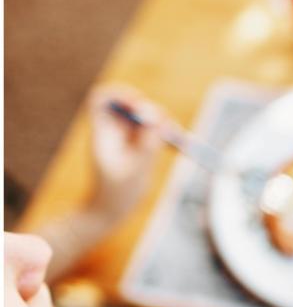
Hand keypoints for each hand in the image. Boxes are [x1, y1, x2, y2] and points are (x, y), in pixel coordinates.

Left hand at [86, 85, 162, 222]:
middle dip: (150, 111)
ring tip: (174, 137)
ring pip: (143, 117)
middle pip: (129, 105)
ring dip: (161, 122)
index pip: (103, 99)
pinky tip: (174, 143)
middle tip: (166, 126)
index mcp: (103, 133)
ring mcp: (123, 138)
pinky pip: (150, 131)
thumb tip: (157, 118)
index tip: (140, 106)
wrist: (109, 211)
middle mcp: (112, 131)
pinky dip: (162, 133)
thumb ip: (147, 143)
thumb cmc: (118, 195)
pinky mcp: (135, 146)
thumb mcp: (136, 170)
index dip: (122, 95)